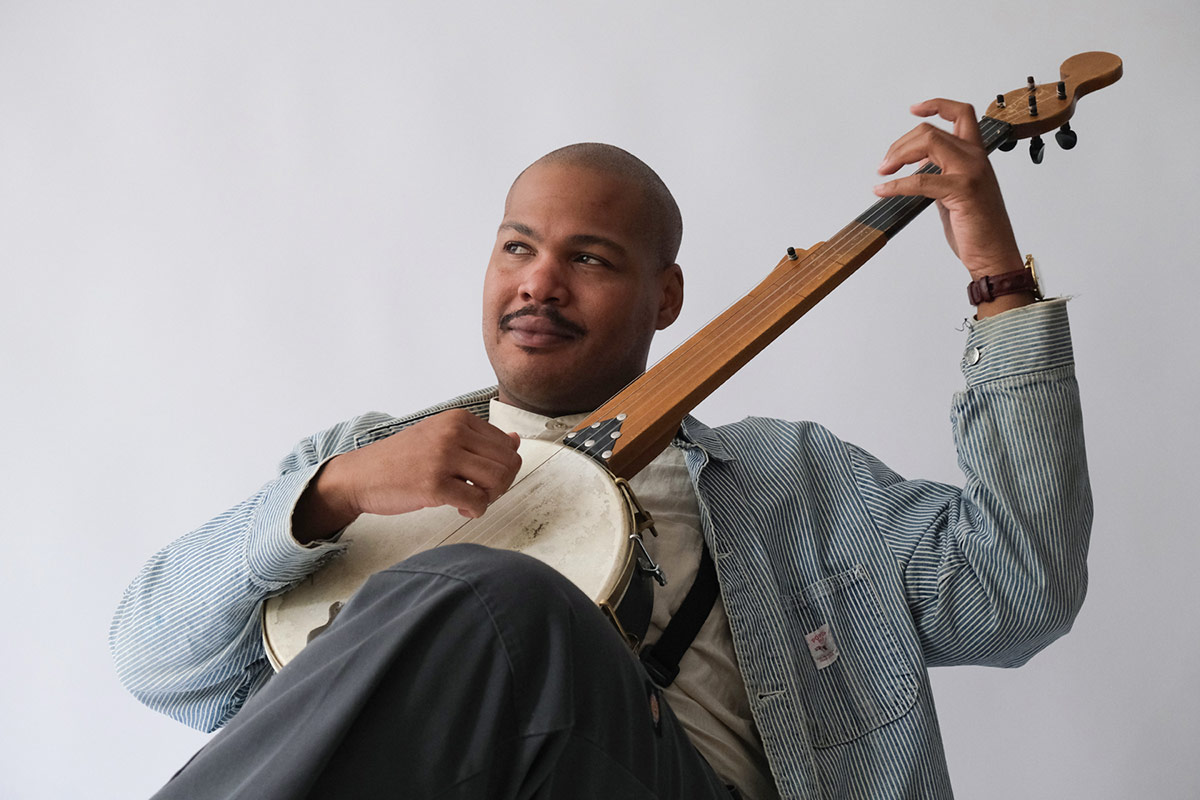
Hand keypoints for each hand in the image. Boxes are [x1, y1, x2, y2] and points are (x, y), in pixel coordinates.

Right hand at [293, 410, 521, 542]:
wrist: (361, 476)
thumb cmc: (401, 460)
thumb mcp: (440, 437)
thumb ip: (478, 438)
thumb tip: (516, 440)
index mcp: (457, 419)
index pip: (507, 443)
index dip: (503, 466)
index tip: (483, 477)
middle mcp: (453, 433)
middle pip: (509, 462)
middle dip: (502, 484)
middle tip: (482, 493)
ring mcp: (443, 458)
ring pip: (499, 480)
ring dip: (491, 497)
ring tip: (473, 500)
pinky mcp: (434, 485)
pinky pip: (478, 502)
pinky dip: (476, 511)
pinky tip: (461, 509)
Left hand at [874, 98, 1024, 280]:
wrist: (993, 254)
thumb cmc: (977, 228)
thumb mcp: (954, 193)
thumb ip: (940, 174)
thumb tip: (917, 163)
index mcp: (976, 156)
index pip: (962, 115)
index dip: (937, 106)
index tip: (914, 110)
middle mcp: (976, 158)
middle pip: (932, 130)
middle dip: (901, 144)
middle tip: (885, 164)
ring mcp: (971, 172)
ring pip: (928, 143)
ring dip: (898, 155)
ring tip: (883, 172)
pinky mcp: (962, 191)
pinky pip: (920, 180)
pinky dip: (896, 184)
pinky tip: (883, 190)